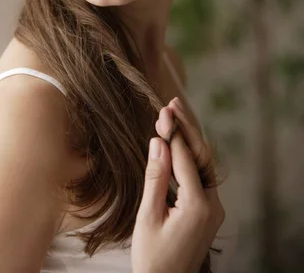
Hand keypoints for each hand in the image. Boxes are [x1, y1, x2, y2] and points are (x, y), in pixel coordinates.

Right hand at [131, 98, 224, 272]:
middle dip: (186, 128)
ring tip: (174, 114)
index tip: (163, 111)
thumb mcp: (148, 216)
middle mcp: (212, 205)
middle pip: (201, 156)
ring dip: (188, 139)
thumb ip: (155, 177)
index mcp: (198, 206)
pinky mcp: (208, 211)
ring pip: (202, 164)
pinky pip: (199, 176)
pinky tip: (177, 143)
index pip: (186, 158)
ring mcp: (213, 208)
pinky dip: (188, 157)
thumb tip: (158, 142)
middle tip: (172, 104)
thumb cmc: (152, 257)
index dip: (174, 132)